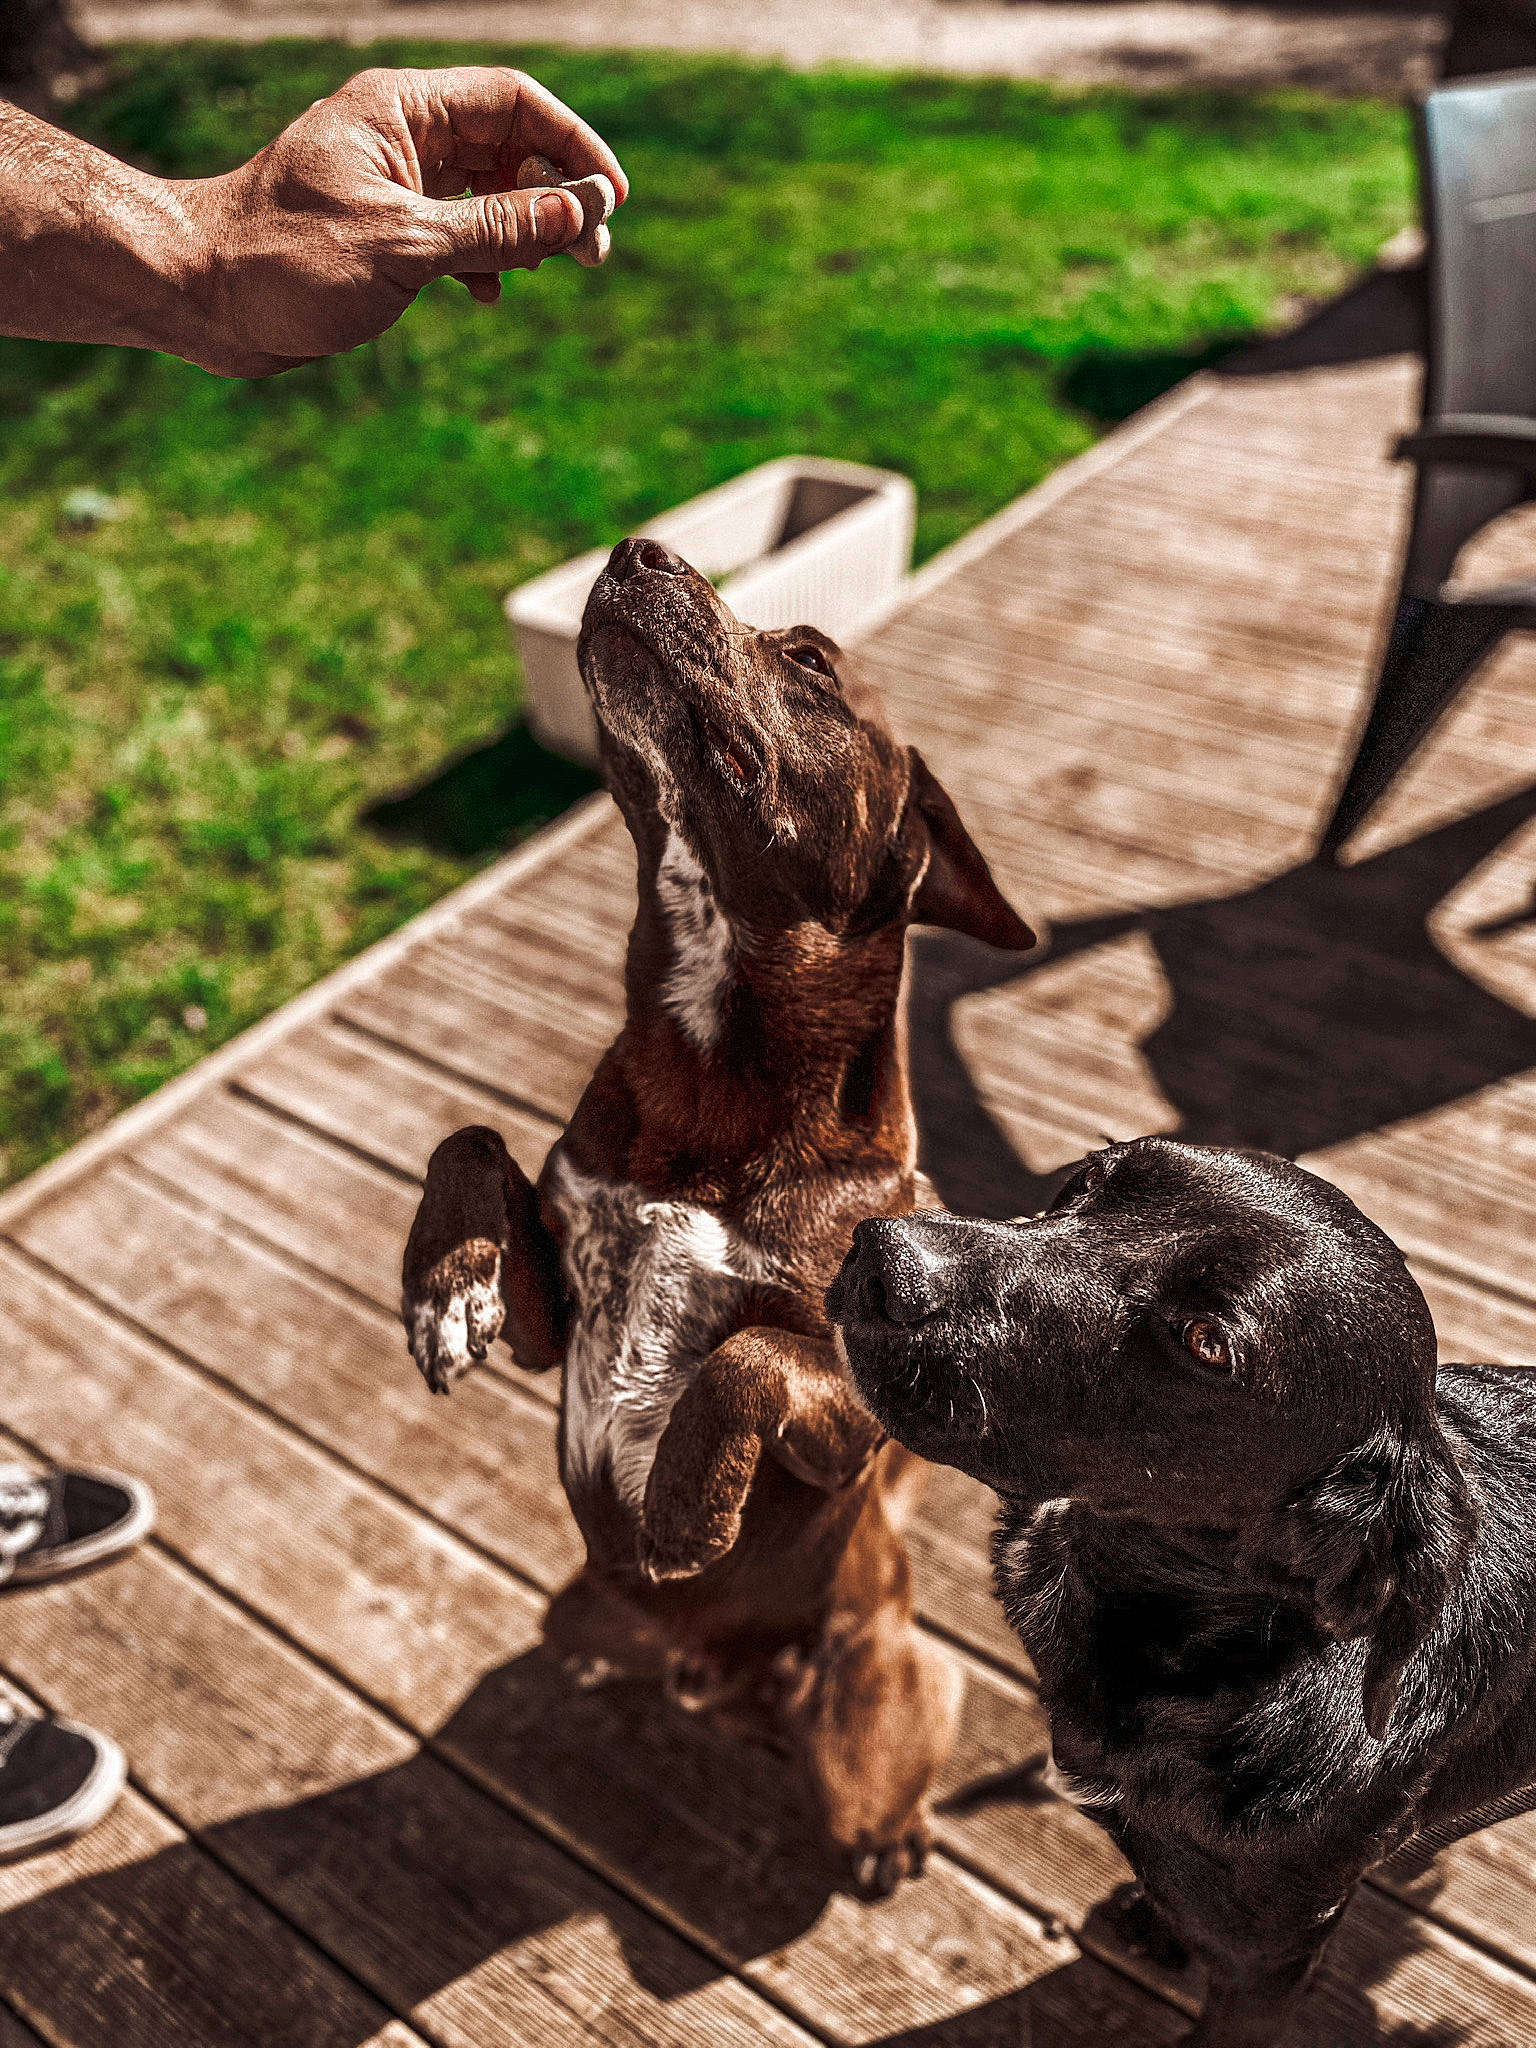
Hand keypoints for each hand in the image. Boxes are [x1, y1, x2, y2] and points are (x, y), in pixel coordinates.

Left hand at [177, 67, 627, 374]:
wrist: (203, 298)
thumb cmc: (285, 259)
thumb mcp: (404, 245)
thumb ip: (495, 229)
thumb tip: (574, 214)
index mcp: (401, 111)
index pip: (512, 102)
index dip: (571, 144)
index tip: (610, 197)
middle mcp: (400, 137)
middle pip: (508, 146)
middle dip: (556, 195)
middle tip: (592, 252)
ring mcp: (392, 184)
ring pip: (485, 193)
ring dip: (525, 231)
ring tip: (552, 270)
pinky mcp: (382, 231)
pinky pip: (456, 232)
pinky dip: (484, 260)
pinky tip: (490, 294)